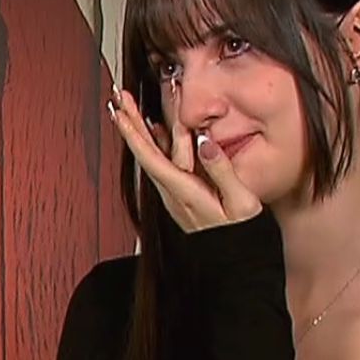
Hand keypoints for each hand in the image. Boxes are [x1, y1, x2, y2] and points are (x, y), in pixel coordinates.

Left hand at [107, 88, 260, 231]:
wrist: (234, 262)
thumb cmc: (241, 234)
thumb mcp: (241, 203)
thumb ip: (222, 171)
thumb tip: (205, 141)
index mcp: (185, 191)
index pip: (151, 158)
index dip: (134, 133)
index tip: (122, 111)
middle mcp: (173, 192)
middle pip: (145, 152)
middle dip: (131, 122)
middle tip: (118, 97)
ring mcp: (175, 193)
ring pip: (153, 155)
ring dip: (141, 129)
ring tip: (130, 106)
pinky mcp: (182, 193)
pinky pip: (164, 162)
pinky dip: (157, 143)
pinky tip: (153, 129)